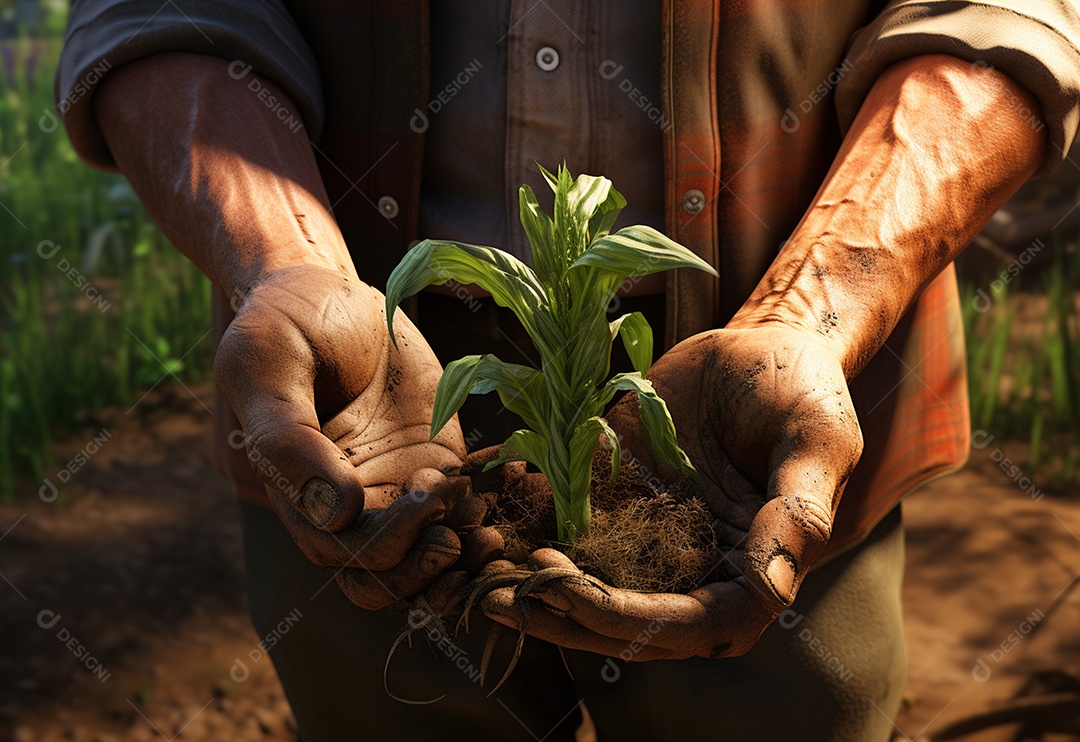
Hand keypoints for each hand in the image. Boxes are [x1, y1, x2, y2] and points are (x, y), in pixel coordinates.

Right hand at [217, 264, 500, 608]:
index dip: (386, 546)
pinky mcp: (437, 460)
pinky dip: (490, 508)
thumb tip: (335, 513)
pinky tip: (512, 482)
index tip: (423, 501)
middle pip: (388, 572)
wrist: (324, 289)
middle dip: (426, 565)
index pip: (342, 552)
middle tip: (460, 533)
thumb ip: (286, 439)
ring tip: (489, 528)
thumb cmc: (282, 323)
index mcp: (301, 494)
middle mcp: (349, 501)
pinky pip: (465, 505)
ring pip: (429, 553)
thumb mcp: (266, 366)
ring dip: (463, 553)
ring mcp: (396, 483)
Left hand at [480, 324, 861, 657]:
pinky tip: (479, 517)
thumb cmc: (802, 392)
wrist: (763, 344)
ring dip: (531, 587)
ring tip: (474, 573)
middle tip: (499, 596)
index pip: (686, 624)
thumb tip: (773, 590)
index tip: (568, 590)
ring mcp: (651, 538)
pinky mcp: (617, 500)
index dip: (624, 619)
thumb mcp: (814, 442)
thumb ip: (797, 512)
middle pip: (623, 620)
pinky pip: (569, 527)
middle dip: (559, 614)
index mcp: (750, 575)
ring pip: (587, 584)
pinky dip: (524, 528)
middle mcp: (695, 570)